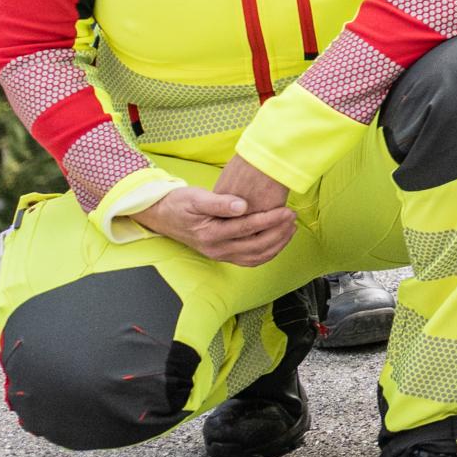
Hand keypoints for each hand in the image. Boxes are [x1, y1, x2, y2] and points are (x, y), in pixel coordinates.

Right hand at [137, 181, 298, 265]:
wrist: (164, 215)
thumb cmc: (180, 203)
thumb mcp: (196, 197)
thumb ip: (219, 202)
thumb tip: (243, 205)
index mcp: (210, 234)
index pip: (247, 229)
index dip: (270, 220)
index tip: (287, 211)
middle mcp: (216, 249)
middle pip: (256, 246)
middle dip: (279, 232)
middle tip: (293, 217)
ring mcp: (221, 255)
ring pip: (256, 257)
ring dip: (277, 244)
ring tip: (290, 228)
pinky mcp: (224, 255)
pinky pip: (251, 259)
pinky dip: (268, 252)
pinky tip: (279, 239)